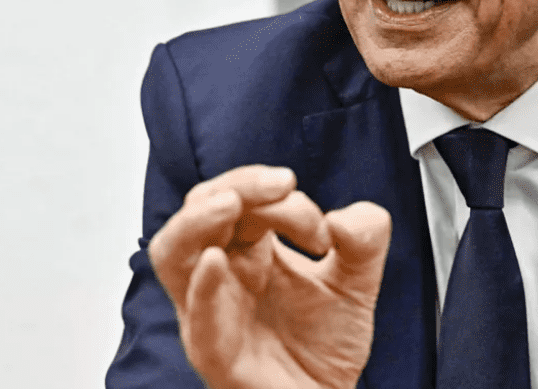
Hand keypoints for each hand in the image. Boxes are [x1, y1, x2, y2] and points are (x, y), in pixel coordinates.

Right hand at [149, 165, 391, 388]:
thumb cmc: (324, 344)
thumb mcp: (356, 281)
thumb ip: (365, 239)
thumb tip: (346, 219)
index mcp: (248, 249)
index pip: (244, 199)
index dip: (284, 199)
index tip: (325, 229)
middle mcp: (222, 274)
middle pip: (201, 210)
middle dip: (240, 185)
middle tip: (283, 182)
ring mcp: (212, 312)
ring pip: (172, 255)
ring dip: (197, 222)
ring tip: (230, 203)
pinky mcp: (218, 354)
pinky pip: (197, 320)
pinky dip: (202, 288)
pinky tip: (215, 261)